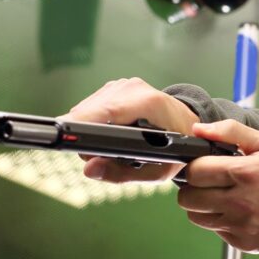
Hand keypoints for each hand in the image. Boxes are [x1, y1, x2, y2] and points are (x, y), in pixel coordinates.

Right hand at [62, 77, 199, 182]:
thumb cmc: (177, 148)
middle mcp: (133, 88)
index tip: (69, 142)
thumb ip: (121, 173)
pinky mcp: (115, 86)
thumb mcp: (157, 170)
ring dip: (89, 130)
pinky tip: (112, 131)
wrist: (188, 124)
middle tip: (102, 156)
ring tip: (111, 144)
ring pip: (85, 109)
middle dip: (86, 137)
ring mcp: (123, 84)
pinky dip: (94, 122)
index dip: (81, 127)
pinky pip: (91, 105)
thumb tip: (89, 169)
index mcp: (148, 103)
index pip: (104, 112)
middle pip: (88, 113)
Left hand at [178, 119, 258, 253]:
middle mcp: (238, 202)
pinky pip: (216, 231)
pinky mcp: (242, 242)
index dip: (195, 167)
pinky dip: (221, 221)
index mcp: (244, 173)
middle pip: (187, 198)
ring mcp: (239, 225)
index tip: (204, 166)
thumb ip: (231, 131)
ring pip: (196, 217)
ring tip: (222, 197)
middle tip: (209, 182)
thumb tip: (199, 129)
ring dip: (203, 206)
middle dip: (194, 187)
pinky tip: (238, 212)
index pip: (194, 172)